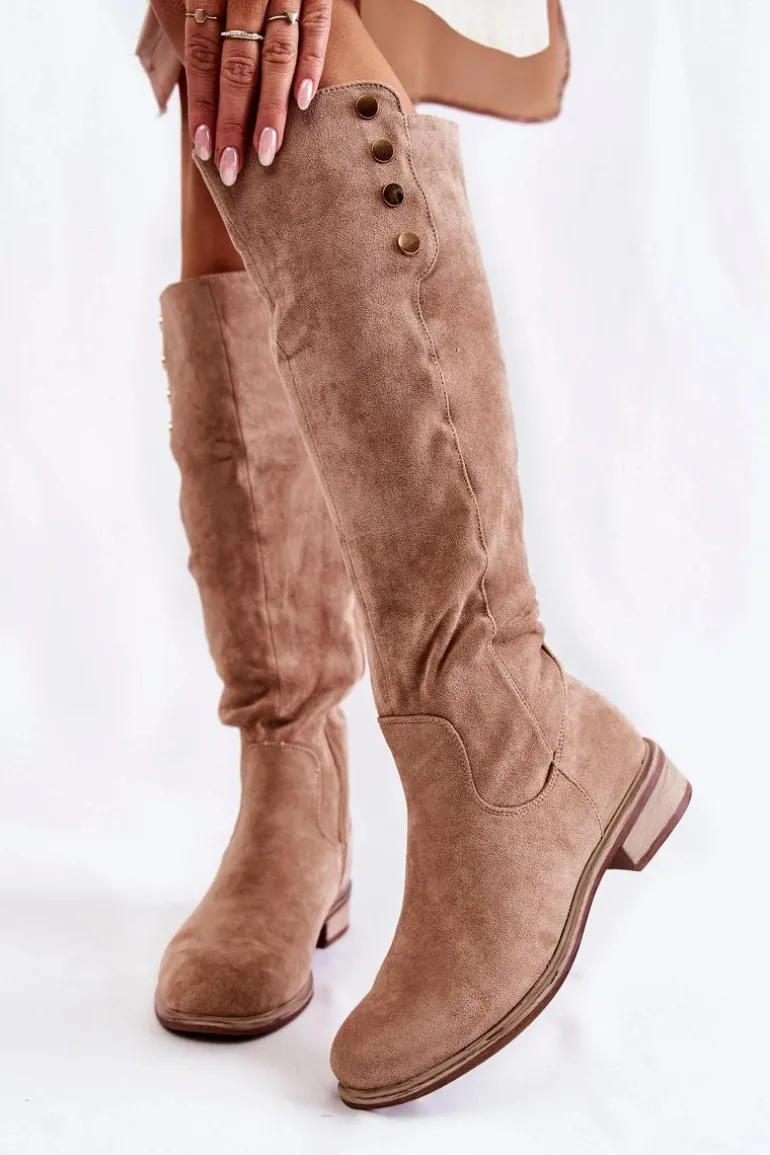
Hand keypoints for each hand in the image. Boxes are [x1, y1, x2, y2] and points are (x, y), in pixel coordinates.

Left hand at [184, 0, 331, 183]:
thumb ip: (190, 14)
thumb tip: (186, 65)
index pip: (202, 53)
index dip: (203, 102)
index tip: (204, 148)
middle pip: (238, 62)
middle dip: (234, 119)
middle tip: (231, 168)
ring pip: (277, 51)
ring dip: (271, 107)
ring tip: (266, 152)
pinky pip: (316, 24)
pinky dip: (312, 62)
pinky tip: (304, 102)